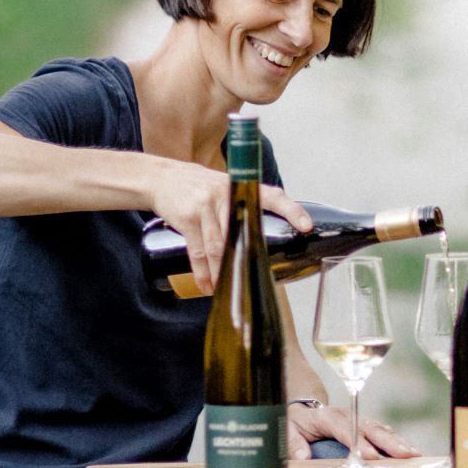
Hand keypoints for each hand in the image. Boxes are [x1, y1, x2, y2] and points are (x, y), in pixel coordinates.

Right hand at [144, 157, 310, 292]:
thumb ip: (244, 206)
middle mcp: (226, 194)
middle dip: (251, 257)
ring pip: (221, 246)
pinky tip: (207, 285)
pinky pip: (198, 251)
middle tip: (258, 277)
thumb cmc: (199, 187)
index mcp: (241, 187)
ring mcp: (206, 206)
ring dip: (225, 272)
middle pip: (244, 231)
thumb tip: (267, 233)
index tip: (306, 226)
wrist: (160, 177)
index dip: (292, 210)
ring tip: (229, 290)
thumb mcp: (225, 187)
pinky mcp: (188, 218)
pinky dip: (203, 272)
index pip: (274, 196)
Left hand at [290, 401, 417, 458]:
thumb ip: (293, 444)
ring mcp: (358, 419)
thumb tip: (303, 457)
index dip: (358, 442)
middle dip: (388, 442)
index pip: (345, 429)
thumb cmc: (296, 424)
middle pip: (370, 427)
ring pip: (380, 429)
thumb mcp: (287, 431)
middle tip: (404, 455)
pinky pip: (383, 433)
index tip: (370, 457)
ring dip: (397, 441)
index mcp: (326, 416)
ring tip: (413, 454)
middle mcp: (347, 415)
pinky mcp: (365, 426)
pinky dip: (397, 441)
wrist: (303, 411)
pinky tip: (410, 451)